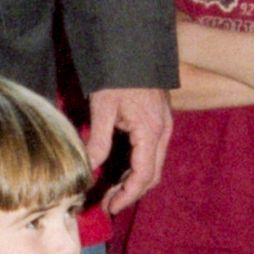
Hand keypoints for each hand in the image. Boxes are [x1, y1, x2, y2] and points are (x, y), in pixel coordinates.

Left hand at [88, 85, 172, 212]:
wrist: (134, 46)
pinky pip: (151, 152)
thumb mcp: (103, 107)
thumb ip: (99, 140)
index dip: (128, 195)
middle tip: (106, 204)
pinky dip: (136, 166)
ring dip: (133, 181)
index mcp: (151, 131)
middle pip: (152, 174)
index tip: (111, 207)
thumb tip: (90, 168)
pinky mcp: (158, 122)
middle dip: (130, 193)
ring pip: (153, 164)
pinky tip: (117, 170)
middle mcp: (162, 132)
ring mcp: (163, 127)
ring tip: (109, 191)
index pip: (144, 175)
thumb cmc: (118, 74)